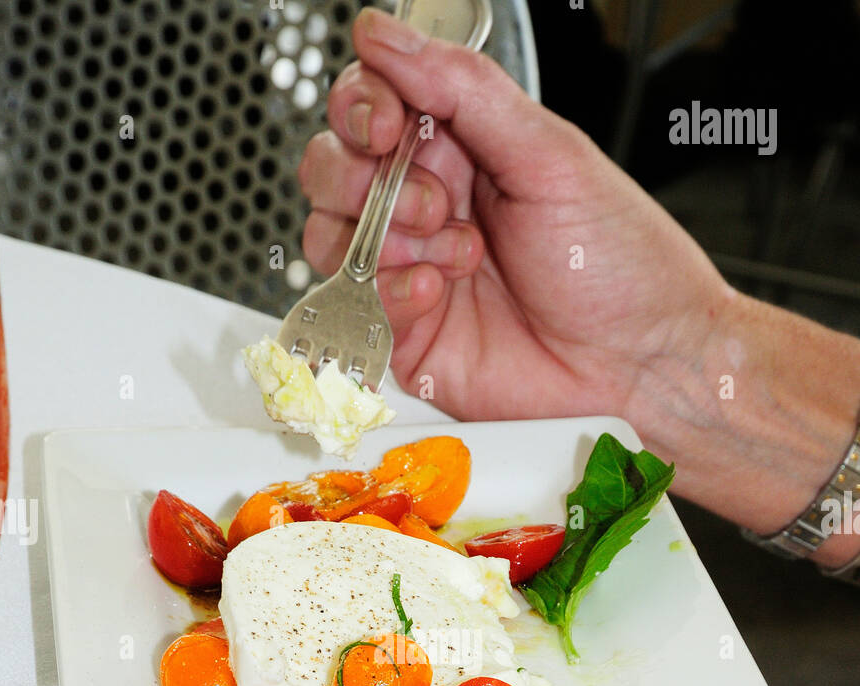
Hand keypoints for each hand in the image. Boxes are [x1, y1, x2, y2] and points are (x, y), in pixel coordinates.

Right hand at [298, 7, 727, 424]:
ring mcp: (412, 273)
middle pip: (334, 168)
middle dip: (363, 176)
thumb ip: (462, 88)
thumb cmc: (620, 266)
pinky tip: (438, 292)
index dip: (363, 106)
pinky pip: (353, 305)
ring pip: (331, 235)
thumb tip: (385, 36)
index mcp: (463, 151)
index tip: (387, 122)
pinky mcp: (406, 336)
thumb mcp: (550, 154)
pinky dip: (389, 292)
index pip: (371, 105)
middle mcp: (429, 208)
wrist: (640, 363)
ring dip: (383, 236)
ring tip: (455, 252)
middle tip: (434, 200)